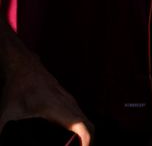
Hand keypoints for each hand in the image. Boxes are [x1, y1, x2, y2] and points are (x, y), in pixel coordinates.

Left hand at [0, 27, 92, 145]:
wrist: (25, 66)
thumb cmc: (17, 89)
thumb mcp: (6, 112)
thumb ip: (0, 130)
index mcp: (58, 110)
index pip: (83, 128)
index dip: (86, 144)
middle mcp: (69, 105)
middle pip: (90, 126)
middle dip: (87, 143)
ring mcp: (71, 100)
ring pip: (87, 120)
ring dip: (84, 136)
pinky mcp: (69, 99)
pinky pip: (81, 116)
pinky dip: (80, 128)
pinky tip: (67, 138)